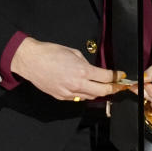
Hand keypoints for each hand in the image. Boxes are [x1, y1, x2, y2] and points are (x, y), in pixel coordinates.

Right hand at [10, 36, 124, 100]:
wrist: (31, 61)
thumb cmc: (51, 53)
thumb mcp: (74, 53)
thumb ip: (86, 64)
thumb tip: (93, 70)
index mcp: (82, 71)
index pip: (106, 78)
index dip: (116, 77)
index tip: (121, 76)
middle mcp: (77, 84)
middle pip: (102, 91)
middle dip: (113, 89)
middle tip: (118, 86)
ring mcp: (69, 93)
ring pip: (90, 97)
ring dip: (98, 92)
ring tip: (103, 87)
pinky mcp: (61, 97)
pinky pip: (78, 98)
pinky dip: (84, 94)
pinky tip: (85, 88)